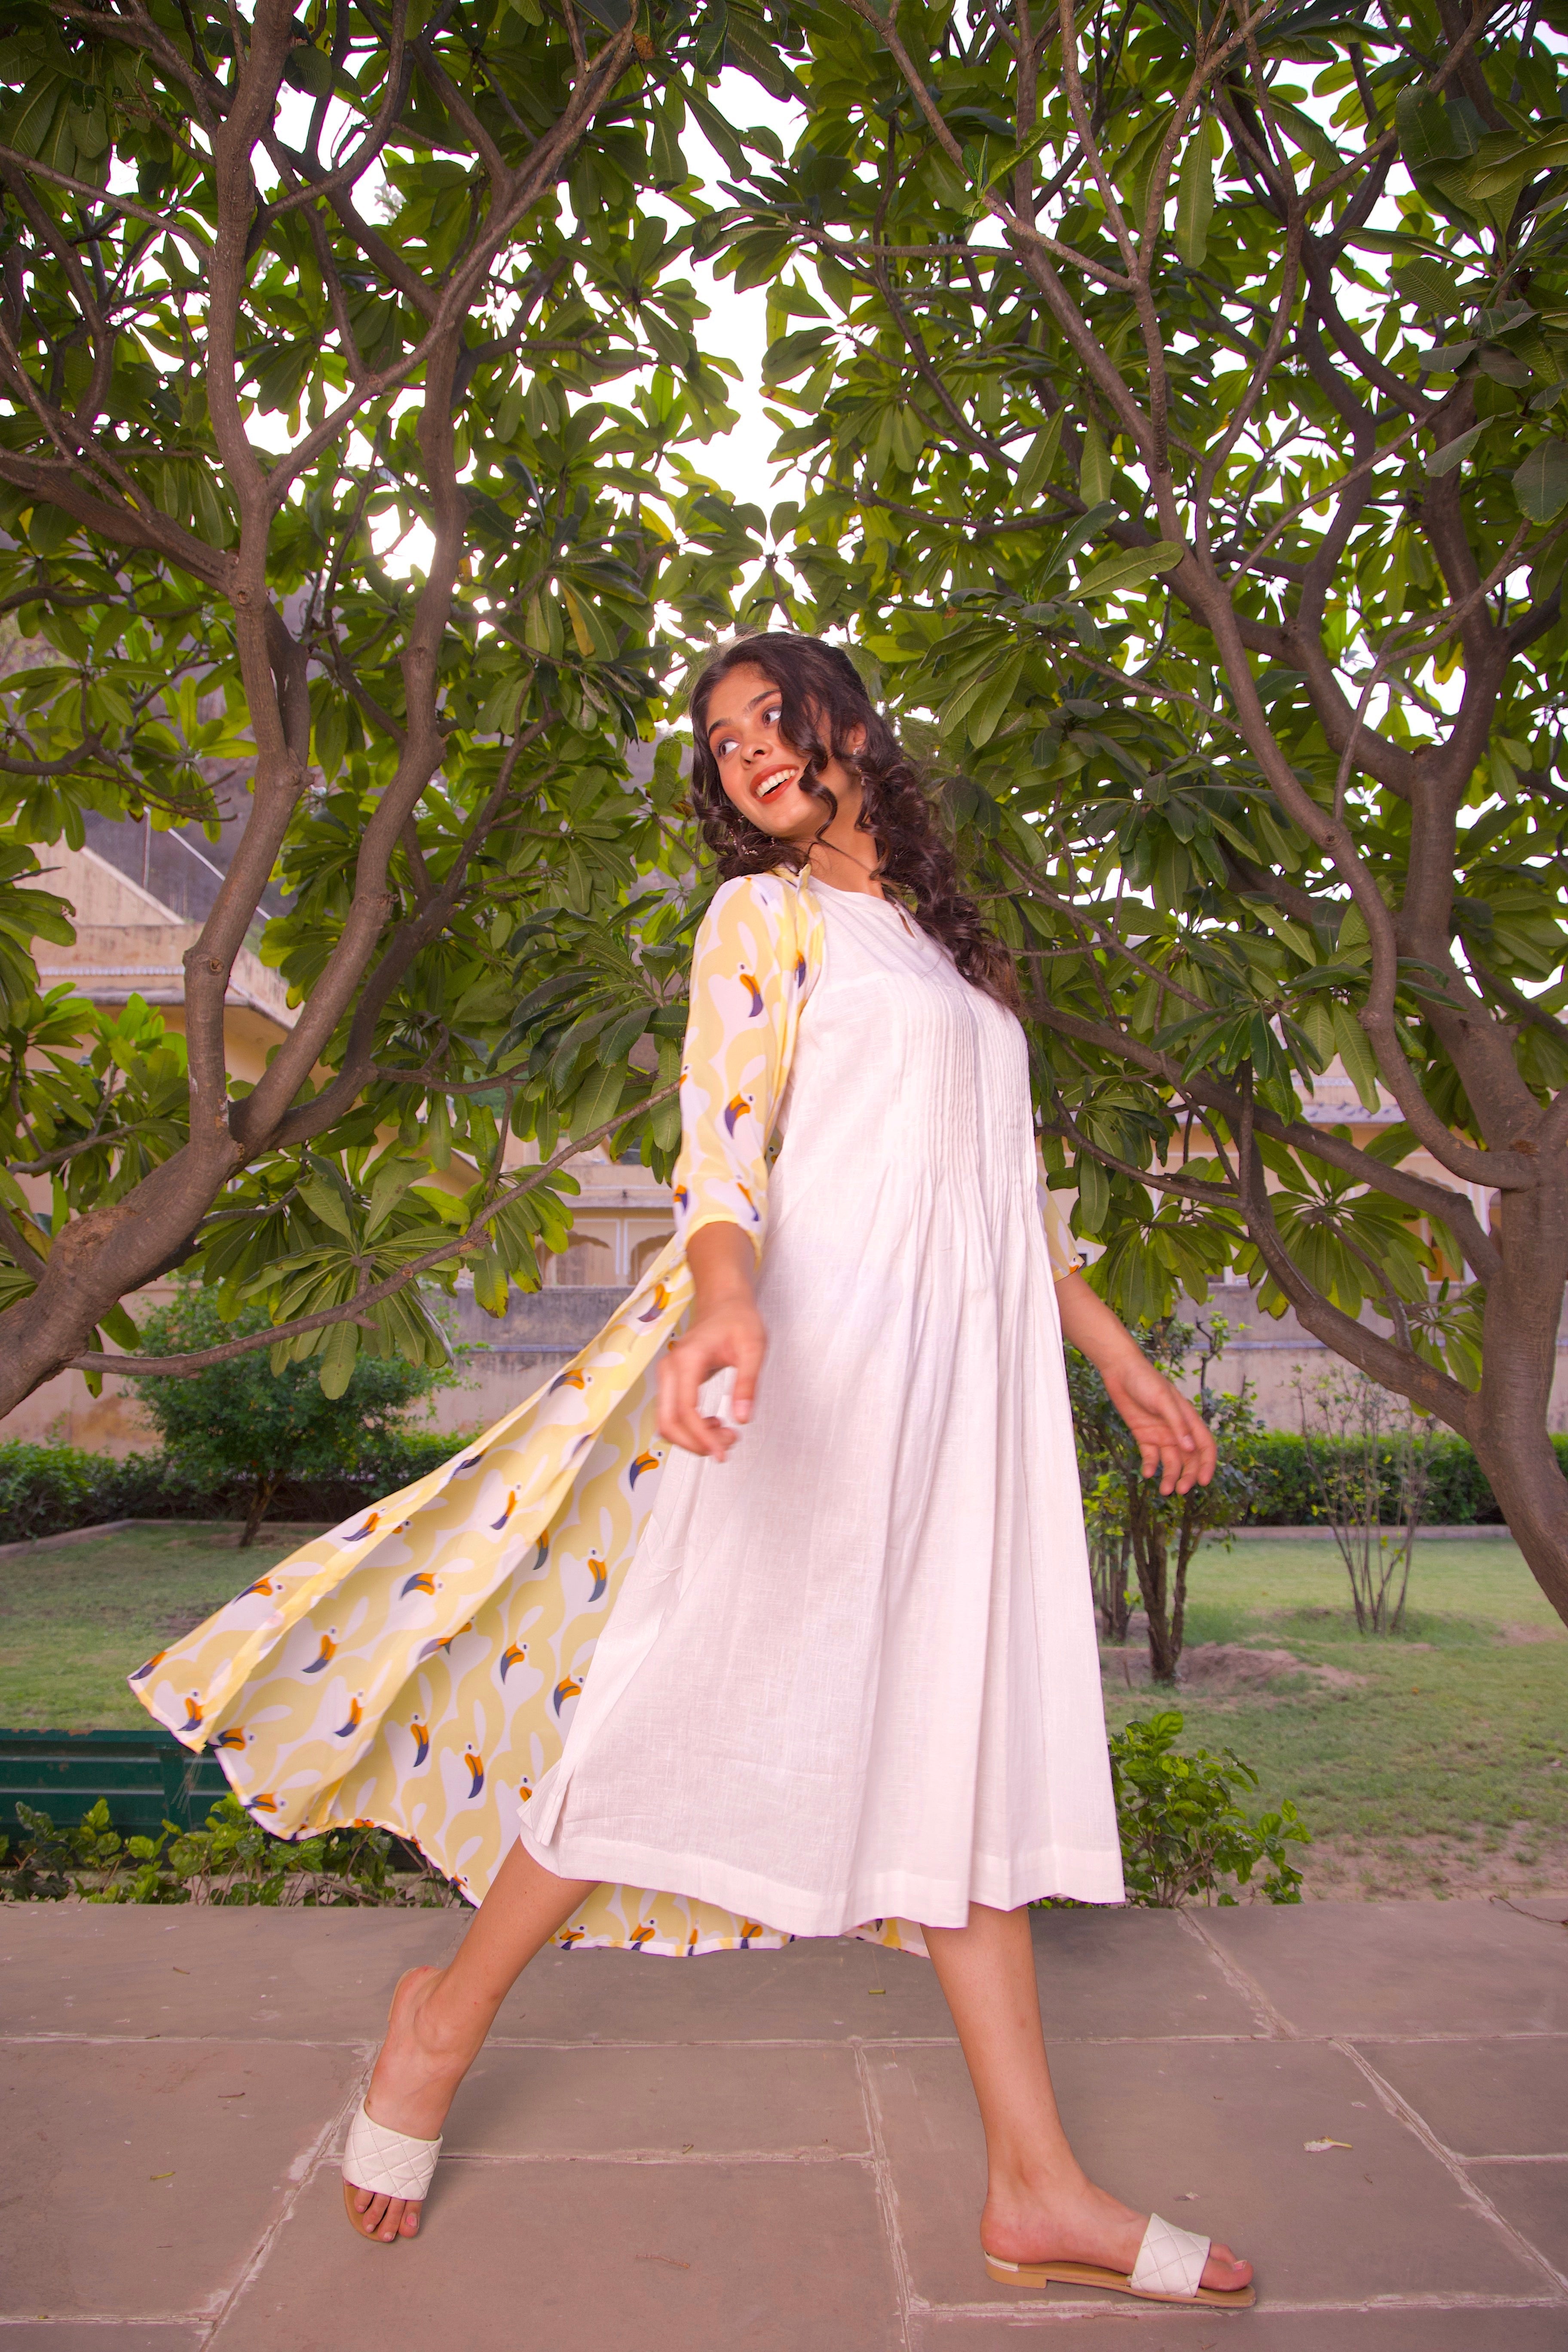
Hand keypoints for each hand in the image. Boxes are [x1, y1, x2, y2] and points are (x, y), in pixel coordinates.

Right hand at [657, 1221, 764, 1459]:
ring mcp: (668, 1375)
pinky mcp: (673, 1381)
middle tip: (725, 1448)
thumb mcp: (753, 1348)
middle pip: (667, 1422)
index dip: (702, 1437)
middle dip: (694, 1443)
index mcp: (688, 1360)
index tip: (722, 1452)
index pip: (686, 1410)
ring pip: (667, 1421)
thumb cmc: (738, 1319)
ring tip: (725, 1435)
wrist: (724, 1301)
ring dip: (692, 1438)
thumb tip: (742, 1418)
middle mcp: (670, 1369)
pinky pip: (673, 1413)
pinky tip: (715, 1425)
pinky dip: (690, 1428)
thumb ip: (747, 1383)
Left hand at [1100, 1347, 1216, 1496]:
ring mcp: (1161, 1433)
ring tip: (1165, 1490)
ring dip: (1170, 1476)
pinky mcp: (1144, 1435)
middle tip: (1180, 1490)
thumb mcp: (1163, 1401)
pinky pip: (1150, 1456)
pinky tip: (1147, 1473)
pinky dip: (1150, 1466)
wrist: (1120, 1371)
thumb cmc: (1146, 1381)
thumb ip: (1177, 1424)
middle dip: (1187, 1476)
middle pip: (1189, 1459)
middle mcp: (1177, 1430)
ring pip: (1170, 1461)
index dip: (1207, 1464)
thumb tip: (1191, 1449)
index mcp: (1188, 1420)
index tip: (1204, 1482)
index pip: (1205, 1446)